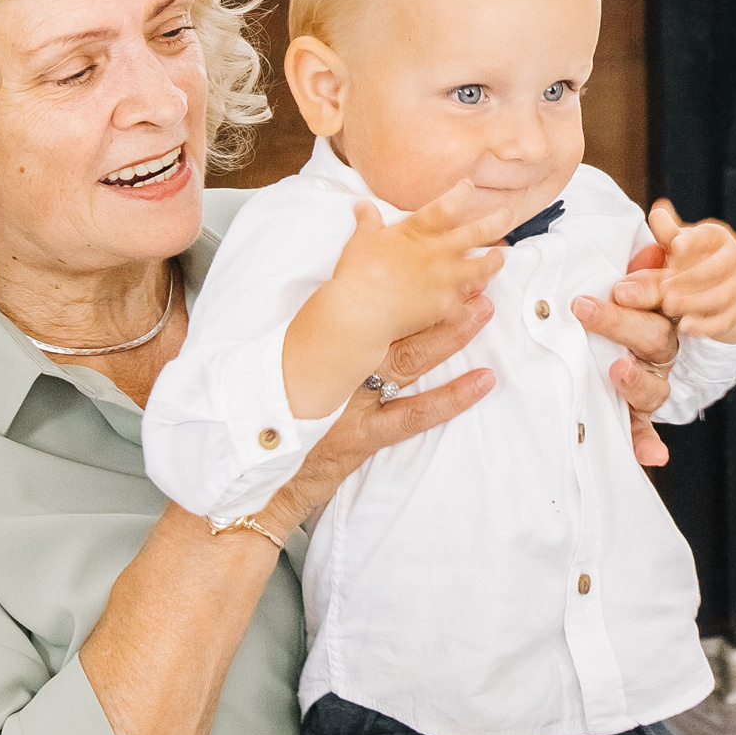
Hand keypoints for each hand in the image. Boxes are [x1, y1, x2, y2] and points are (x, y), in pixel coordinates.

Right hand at [260, 294, 497, 535]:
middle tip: (468, 271)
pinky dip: (451, 397)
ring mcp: (352, 401)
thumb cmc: (274, 419)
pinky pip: (413, 415)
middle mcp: (338, 366)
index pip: (367, 302)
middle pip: (393, 321)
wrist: (252, 479)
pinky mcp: (362, 435)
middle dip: (431, 295)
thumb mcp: (294, 367)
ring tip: (481, 309)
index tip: (431, 255)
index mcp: (322, 343)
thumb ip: (323, 337)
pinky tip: (483, 379)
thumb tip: (352, 305)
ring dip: (448, 333)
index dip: (403, 279)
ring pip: (407, 360)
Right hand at [322, 181, 511, 350]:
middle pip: (479, 231)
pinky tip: (481, 302)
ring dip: (494, 260)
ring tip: (500, 257)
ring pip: (483, 266)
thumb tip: (363, 205)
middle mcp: (438, 251)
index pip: (447, 205)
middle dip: (498, 220)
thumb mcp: (361, 240)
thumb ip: (368, 221)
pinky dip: (474, 303)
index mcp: (417, 232)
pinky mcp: (445, 305)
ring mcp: (445, 279)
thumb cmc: (357, 273)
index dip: (462, 192)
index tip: (469, 186)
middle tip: (508, 213)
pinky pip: (467, 303)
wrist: (360, 308)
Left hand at [576, 240, 681, 465]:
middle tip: (584, 308)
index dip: (645, 292)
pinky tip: (653, 456)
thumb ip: (644, 265)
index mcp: (657, 314)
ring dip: (635, 381)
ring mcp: (646, 385)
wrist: (607, 330)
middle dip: (620, 324)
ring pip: (652, 387)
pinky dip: (647, 445)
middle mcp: (657, 352)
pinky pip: (642, 431)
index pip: (659, 300)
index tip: (619, 285)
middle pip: (652, 339)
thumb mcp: (629, 280)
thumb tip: (655, 235)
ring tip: (616, 371)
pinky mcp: (632, 415)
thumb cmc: (614, 301)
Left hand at [645, 200, 735, 345]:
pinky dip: (705, 325)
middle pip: (719, 267)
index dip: (694, 241)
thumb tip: (657, 211)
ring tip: (668, 307)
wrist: (712, 293)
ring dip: (695, 302)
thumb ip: (666, 233)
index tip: (675, 247)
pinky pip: (726, 319)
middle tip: (663, 289)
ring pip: (723, 295)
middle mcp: (734, 258)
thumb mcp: (677, 246)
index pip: (709, 235)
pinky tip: (684, 327)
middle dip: (691, 278)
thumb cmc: (690, 261)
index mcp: (718, 237)